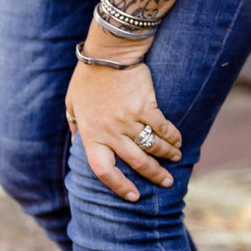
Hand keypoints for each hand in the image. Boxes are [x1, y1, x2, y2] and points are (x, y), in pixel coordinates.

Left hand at [65, 61, 182, 201]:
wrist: (108, 53)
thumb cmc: (88, 78)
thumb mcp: (72, 105)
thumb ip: (76, 126)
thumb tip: (78, 142)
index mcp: (91, 136)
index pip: (103, 171)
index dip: (119, 186)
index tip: (133, 196)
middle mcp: (110, 133)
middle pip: (136, 162)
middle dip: (154, 175)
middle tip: (166, 182)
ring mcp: (128, 120)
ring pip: (152, 147)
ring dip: (167, 156)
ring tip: (176, 159)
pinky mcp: (146, 106)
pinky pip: (162, 128)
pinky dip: (173, 137)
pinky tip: (178, 141)